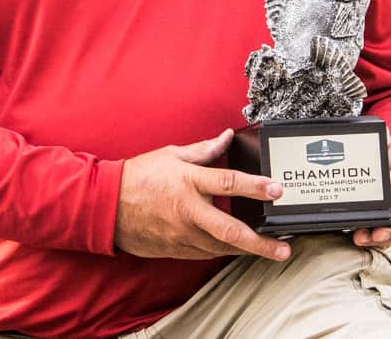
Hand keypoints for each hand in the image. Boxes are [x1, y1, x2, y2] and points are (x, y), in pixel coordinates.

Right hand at [115, 129, 291, 261]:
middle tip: (284, 247)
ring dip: (249, 251)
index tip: (277, 190)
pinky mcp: (176, 249)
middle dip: (261, 242)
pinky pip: (206, 253)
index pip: (227, 183)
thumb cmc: (138, 177)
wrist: (106, 205)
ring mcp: (181, 234)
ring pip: (222, 248)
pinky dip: (225, 251)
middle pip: (231, 230)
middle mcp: (187, 210)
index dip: (255, 186)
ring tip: (272, 251)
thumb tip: (227, 137)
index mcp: (187, 181)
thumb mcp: (171, 155)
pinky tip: (241, 250)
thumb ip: (204, 150)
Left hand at [351, 140, 390, 248]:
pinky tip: (350, 236)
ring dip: (379, 239)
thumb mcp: (383, 145)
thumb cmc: (382, 159)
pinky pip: (377, 237)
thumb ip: (382, 136)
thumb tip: (381, 129)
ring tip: (358, 237)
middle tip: (378, 230)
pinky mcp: (381, 227)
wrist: (378, 173)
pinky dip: (366, 239)